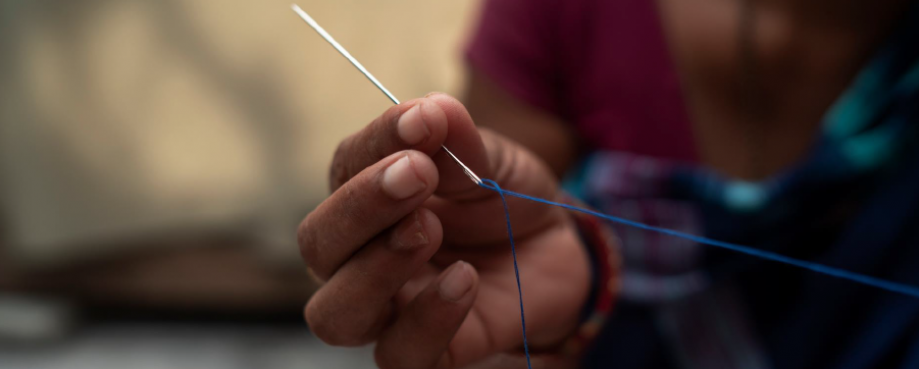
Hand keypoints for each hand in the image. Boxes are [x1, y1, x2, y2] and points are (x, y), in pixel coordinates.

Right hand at [298, 93, 591, 367]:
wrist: (557, 250)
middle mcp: (361, 257)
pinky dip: (426, 317)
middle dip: (360, 207)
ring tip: (427, 229)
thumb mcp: (492, 159)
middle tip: (418, 174)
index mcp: (367, 198)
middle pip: (318, 245)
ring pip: (334, 314)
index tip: (421, 121)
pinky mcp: (428, 351)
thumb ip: (458, 140)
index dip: (375, 143)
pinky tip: (464, 278)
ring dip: (374, 269)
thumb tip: (428, 110)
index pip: (344, 170)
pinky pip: (399, 355)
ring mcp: (390, 309)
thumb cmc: (505, 198)